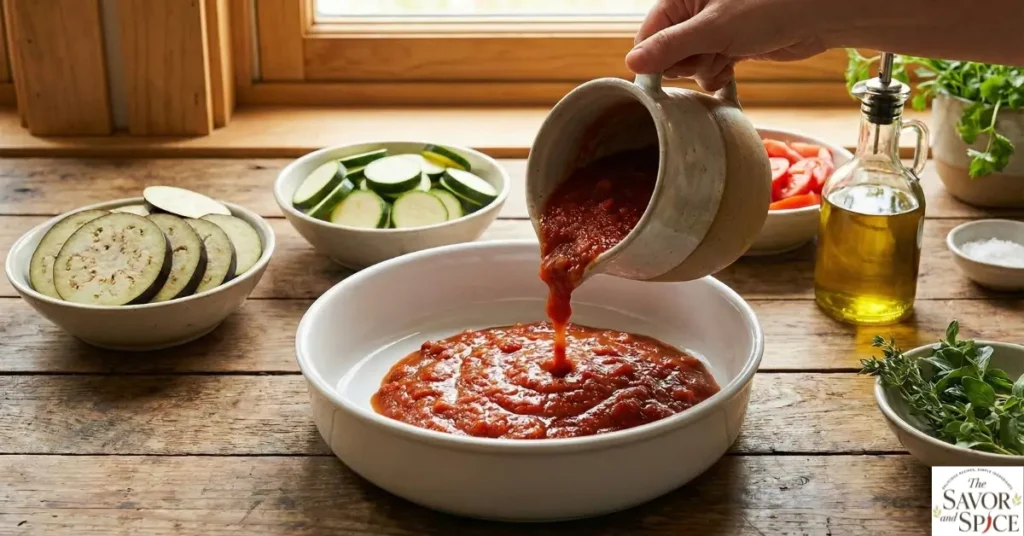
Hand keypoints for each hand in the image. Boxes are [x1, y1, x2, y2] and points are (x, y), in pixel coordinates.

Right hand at [625, 0, 832, 90]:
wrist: (819, 15)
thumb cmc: (770, 7)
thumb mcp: (714, 28)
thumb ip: (671, 47)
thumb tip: (631, 64)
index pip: (648, 35)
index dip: (652, 59)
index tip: (661, 77)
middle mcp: (694, 12)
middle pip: (667, 54)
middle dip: (684, 65)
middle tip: (708, 56)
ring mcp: (712, 30)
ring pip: (688, 65)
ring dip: (704, 71)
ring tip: (726, 59)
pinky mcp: (729, 46)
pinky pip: (708, 69)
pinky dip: (717, 74)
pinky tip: (732, 68)